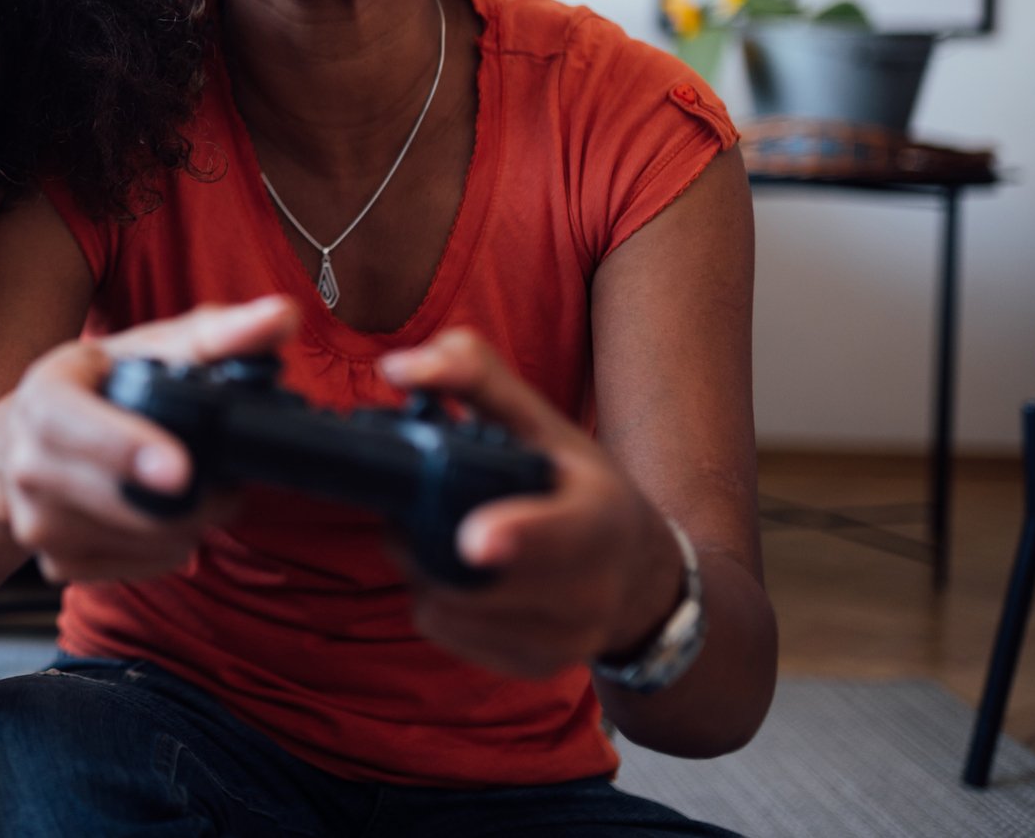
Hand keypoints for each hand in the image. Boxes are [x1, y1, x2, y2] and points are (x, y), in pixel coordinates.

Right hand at [0, 297, 297, 582]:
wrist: (25, 445)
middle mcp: (29, 463)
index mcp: (44, 396)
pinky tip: (168, 516)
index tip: (181, 471)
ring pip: (142, 541)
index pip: (72, 426)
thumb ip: (219, 333)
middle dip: (197, 499)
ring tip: (199, 491)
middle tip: (231, 481)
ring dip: (190, 523)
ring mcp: (37, 521)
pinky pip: (139, 567)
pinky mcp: (57, 564)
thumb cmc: (98, 388)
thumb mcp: (146, 349)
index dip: (127, 449)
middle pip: (123, 502)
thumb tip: (283, 316)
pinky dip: (170, 548)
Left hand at [379, 329, 686, 676]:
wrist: (636, 572)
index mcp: (601, 517)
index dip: (517, 537)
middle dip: (424, 538)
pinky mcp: (534, 666)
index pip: (560, 535)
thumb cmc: (576, 484)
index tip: (476, 540)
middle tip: (410, 505)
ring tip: (434, 534)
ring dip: (421, 570)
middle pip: (477, 579)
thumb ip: (473, 375)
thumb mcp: (540, 420)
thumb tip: (397, 367)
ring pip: (448, 608)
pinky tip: (454, 575)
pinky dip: (433, 601)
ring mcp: (565, 638)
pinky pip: (446, 634)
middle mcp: (591, 589)